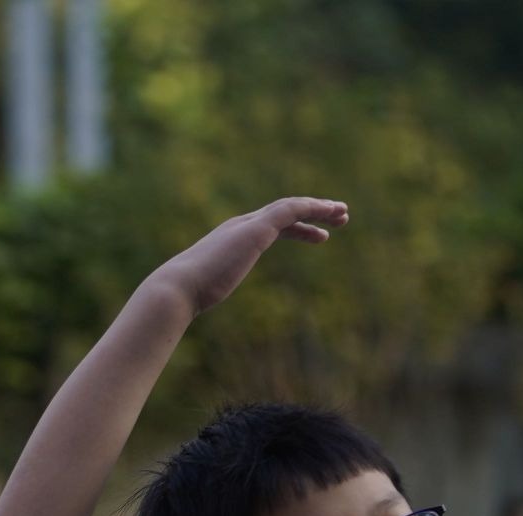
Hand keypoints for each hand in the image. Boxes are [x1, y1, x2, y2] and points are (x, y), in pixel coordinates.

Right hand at [153, 198, 348, 317]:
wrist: (179, 287)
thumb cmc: (189, 294)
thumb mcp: (207, 291)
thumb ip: (210, 289)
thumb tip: (202, 302)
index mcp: (233, 238)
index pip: (273, 226)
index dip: (300, 228)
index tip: (321, 236)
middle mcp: (242, 225)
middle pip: (286, 212)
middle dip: (315, 213)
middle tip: (341, 218)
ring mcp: (249, 224)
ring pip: (292, 207)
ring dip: (320, 208)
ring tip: (343, 214)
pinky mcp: (257, 228)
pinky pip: (291, 210)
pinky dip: (311, 208)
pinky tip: (329, 214)